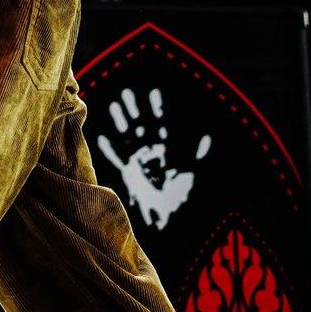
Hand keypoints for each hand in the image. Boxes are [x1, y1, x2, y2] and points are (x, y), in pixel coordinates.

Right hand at [94, 85, 211, 230]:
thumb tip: (209, 137)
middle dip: (134, 109)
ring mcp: (139, 162)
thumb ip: (198, 156)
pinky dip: (110, 150)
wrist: (169, 220)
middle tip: (127, 92)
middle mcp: (151, 153)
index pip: (161, 124)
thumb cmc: (182, 198)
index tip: (153, 91)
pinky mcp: (129, 175)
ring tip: (114, 106)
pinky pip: (117, 159)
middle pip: (141, 126)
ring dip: (121, 122)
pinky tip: (101, 138)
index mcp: (167, 151)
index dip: (157, 109)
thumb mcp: (192, 175)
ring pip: (128, 137)